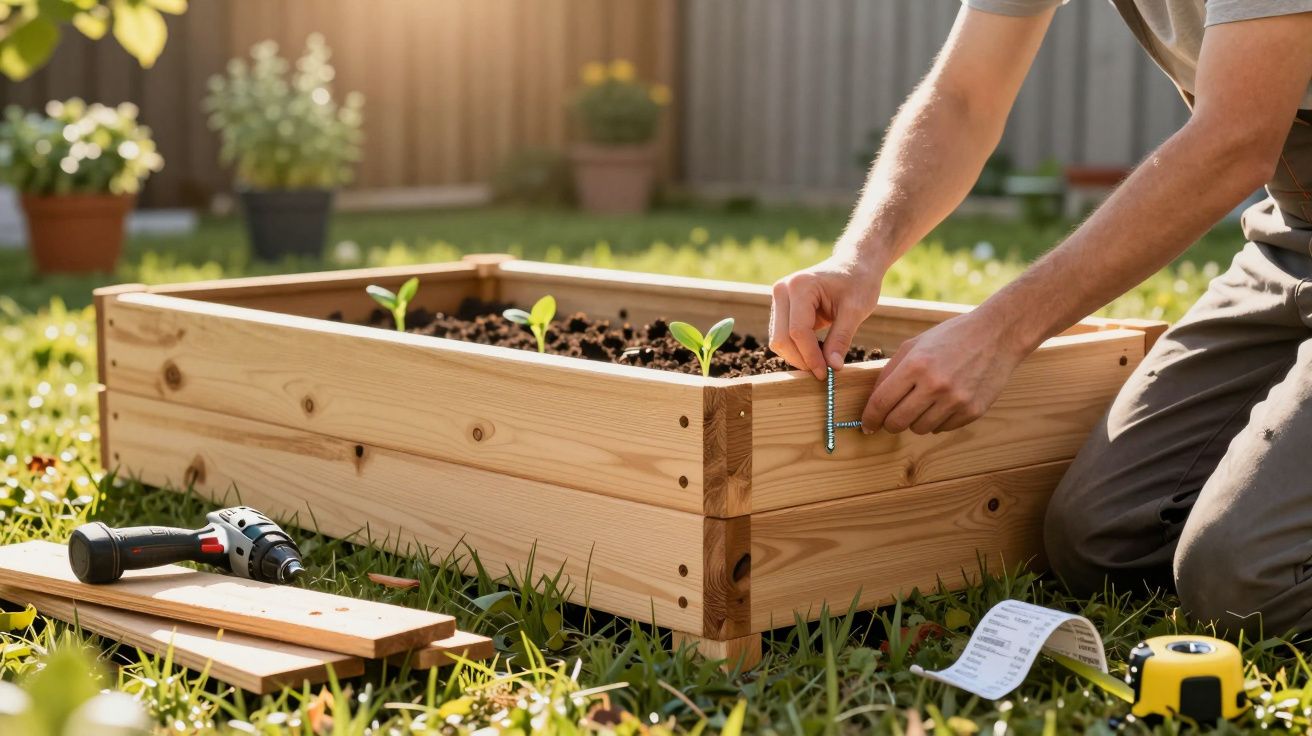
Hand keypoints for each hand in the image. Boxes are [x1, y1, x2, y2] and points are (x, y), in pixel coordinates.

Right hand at [768, 256, 883, 378]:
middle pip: (781, 338)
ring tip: (822, 362)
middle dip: (801, 359)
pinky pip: (782, 336)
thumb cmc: (859, 282)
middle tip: (824, 373)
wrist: (854, 265)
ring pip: (778, 340)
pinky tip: (816, 352)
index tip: (827, 374)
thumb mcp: (856, 310)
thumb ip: (841, 338)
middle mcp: (782, 290)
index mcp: (800, 286)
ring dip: (798, 356)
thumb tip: (833, 368)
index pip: (797, 331)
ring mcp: (779, 298)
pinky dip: (797, 349)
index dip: (810, 356)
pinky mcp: (781, 308)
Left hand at [862, 312, 1025, 434]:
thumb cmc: (951, 338)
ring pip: (919, 429)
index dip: (870, 417)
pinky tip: (943, 403)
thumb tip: (873, 403)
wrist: (997, 335)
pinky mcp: (973, 411)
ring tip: (922, 403)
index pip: (882, 402)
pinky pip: (942, 428)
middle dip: (888, 423)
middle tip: (890, 418)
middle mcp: (935, 385)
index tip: (866, 425)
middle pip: (897, 422)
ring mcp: (956, 400)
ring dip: (914, 421)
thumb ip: (890, 372)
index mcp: (916, 365)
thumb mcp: (914, 345)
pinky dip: (937, 420)